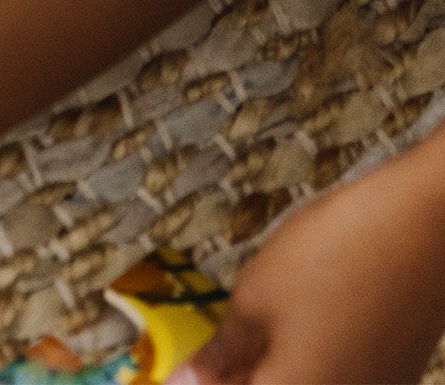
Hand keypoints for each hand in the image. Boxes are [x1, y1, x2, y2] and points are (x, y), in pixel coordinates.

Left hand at [171, 136, 444, 384]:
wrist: (417, 229)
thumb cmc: (336, 259)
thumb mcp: (254, 301)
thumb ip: (220, 356)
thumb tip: (184, 382)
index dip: (205, 381)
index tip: (183, 371)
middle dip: (234, 376)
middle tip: (205, 356)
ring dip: (268, 369)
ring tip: (236, 341)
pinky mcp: (391, 376)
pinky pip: (332, 380)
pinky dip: (300, 365)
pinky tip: (281, 334)